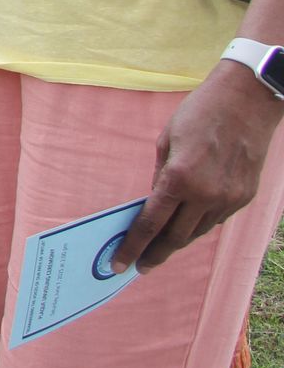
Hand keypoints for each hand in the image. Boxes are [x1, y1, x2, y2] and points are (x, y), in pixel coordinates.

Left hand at [111, 64, 283, 272]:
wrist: (246, 102)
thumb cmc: (198, 114)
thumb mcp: (166, 141)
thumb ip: (159, 175)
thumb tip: (155, 202)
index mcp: (179, 179)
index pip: (151, 224)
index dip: (134, 246)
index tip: (121, 264)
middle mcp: (205, 195)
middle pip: (175, 237)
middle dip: (155, 254)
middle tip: (140, 265)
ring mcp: (228, 199)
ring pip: (198, 232)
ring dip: (177, 242)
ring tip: (160, 249)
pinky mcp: (244, 197)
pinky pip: (216, 219)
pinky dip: (199, 224)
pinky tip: (187, 225)